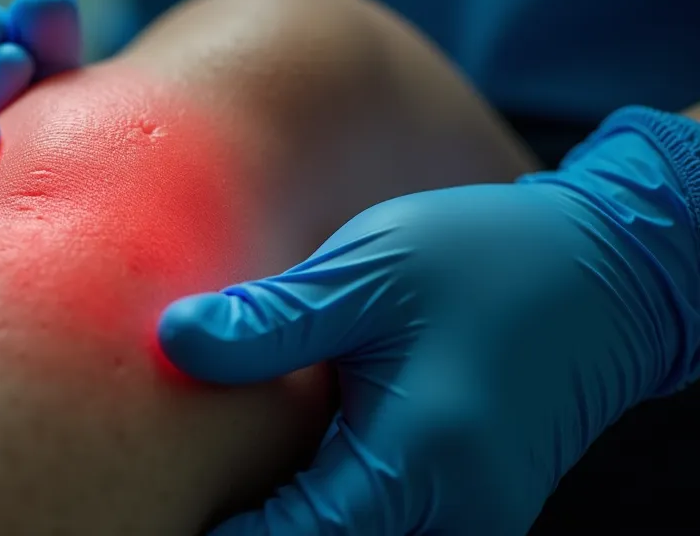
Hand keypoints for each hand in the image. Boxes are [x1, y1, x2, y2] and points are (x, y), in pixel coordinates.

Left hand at [157, 112, 699, 534]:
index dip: (218, 533)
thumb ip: (272, 321)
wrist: (610, 269)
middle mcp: (449, 515)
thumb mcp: (370, 272)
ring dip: (299, 516)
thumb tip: (173, 342)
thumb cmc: (487, 259)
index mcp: (414, 467)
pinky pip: (388, 520)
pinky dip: (337, 506)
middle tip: (191, 494)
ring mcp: (470, 519)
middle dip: (258, 524)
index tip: (156, 511)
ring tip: (240, 482)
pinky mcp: (475, 506)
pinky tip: (299, 467)